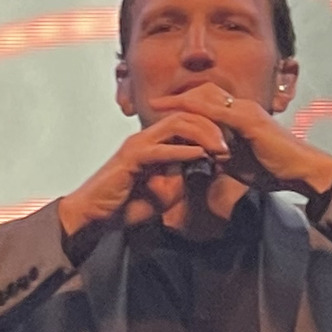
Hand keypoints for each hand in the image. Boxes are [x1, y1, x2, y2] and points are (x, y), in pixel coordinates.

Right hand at [54, 112, 228, 246]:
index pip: (189, 123)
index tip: (235, 144)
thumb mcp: (165, 191)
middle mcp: (148, 137)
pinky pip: (161, 149)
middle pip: (186, 116)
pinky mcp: (131, 158)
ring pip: (176, 125)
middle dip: (213, 127)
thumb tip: (204, 169)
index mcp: (156, 142)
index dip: (213, 130)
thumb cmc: (127, 204)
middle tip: (234, 143)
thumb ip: (183, 176)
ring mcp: (138, 144)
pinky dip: (182, 151)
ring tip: (221, 148)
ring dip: (202, 135)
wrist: (97, 215)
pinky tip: (200, 156)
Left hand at [153, 82, 331, 202]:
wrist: (301, 171)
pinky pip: (216, 112)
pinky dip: (195, 112)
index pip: (208, 101)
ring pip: (206, 97)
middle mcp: (242, 106)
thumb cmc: (274, 169)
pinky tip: (179, 114)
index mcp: (240, 114)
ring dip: (181, 100)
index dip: (184, 102)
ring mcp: (245, 111)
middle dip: (177, 97)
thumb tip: (205, 158)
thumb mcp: (240, 162)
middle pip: (203, 92)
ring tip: (158, 106)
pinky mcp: (248, 120)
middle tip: (153, 102)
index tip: (161, 107)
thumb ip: (222, 156)